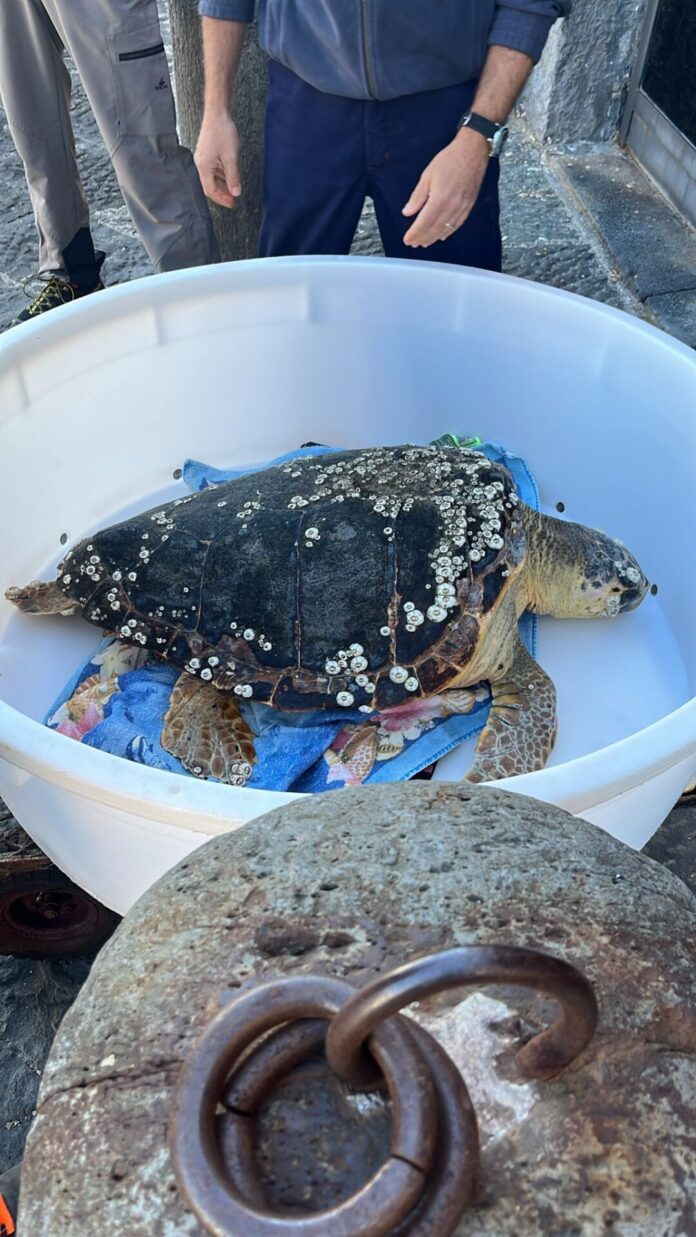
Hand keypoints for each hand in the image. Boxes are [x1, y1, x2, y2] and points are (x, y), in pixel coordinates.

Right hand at [195, 113, 241, 208]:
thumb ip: (233, 177)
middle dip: (222, 194)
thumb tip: (235, 192)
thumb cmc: (222, 131)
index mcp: (203, 167)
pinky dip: (223, 176)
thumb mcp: (231, 157)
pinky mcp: (208, 154)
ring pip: (213, 178)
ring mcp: (204, 159)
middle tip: (234, 200)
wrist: (218, 113)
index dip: (221, 199)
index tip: (232, 204)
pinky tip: (231, 177)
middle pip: (210, 186)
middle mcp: (201, 164)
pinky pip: (215, 170)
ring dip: (223, 185)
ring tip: (234, 189)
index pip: (210, 190)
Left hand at [402, 130, 489, 247]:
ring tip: (425, 242)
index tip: (407, 239)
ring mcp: (461, 208)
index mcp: (438, 200)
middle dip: (422, 238)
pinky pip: (457, 225)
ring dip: (433, 238)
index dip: (414, 233)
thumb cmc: (450, 160)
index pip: (423, 223)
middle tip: (414, 243)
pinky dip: (448, 232)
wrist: (472, 152)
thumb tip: (407, 211)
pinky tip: (442, 235)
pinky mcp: (468, 206)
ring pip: (445, 230)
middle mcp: (451, 207)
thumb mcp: (427, 176)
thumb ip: (417, 197)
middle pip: (434, 229)